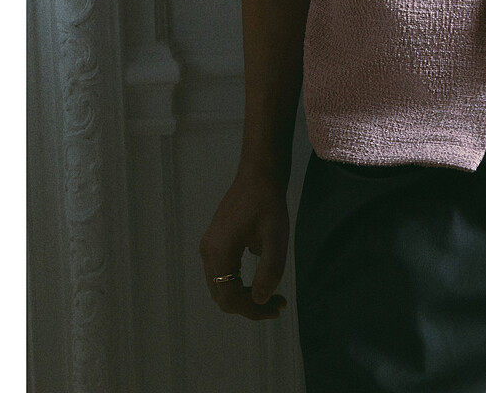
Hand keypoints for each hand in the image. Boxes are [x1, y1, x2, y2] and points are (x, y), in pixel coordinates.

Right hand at [198, 163, 290, 320]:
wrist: (259, 175)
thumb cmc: (268, 204)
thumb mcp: (275, 238)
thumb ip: (269, 271)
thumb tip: (260, 300)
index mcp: (219, 253)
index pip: (230, 298)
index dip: (253, 310)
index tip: (277, 308)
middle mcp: (208, 253)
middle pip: (222, 296)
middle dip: (250, 306)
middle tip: (277, 304)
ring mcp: (209, 247)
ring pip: (221, 286)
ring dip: (244, 296)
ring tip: (272, 295)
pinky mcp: (214, 241)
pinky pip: (222, 273)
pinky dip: (239, 283)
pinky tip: (259, 280)